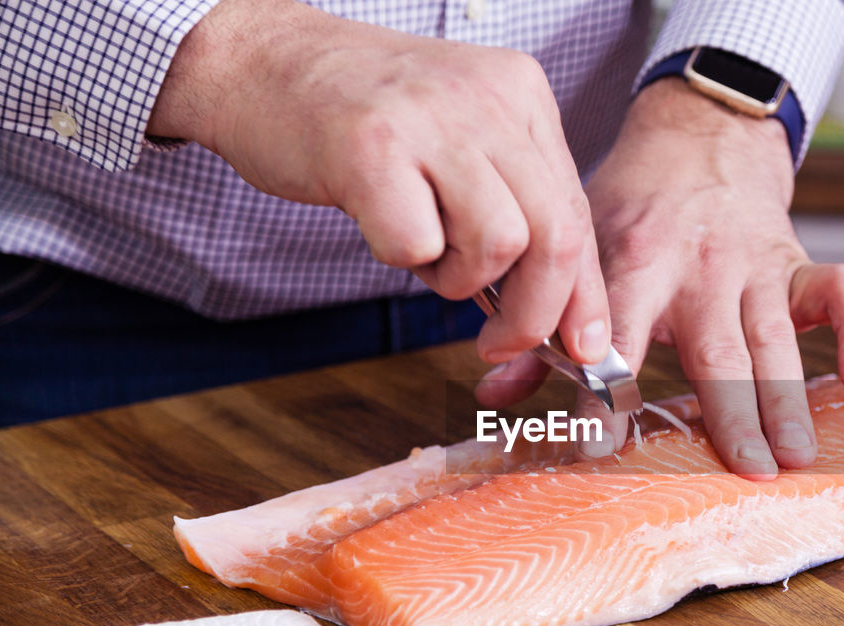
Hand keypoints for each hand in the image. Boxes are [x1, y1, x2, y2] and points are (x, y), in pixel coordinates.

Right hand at [148, 0, 610, 364]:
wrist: (261, 62)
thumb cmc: (361, 121)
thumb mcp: (460, 146)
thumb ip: (512, 207)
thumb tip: (558, 312)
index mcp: (521, 96)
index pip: (577, 211)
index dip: (582, 294)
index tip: (580, 347)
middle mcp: (489, 99)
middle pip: (556, 236)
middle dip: (536, 313)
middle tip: (499, 341)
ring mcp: (431, 119)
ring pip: (499, 244)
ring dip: (458, 279)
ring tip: (420, 248)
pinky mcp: (371, 146)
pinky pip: (418, 245)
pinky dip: (401, 258)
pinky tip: (378, 224)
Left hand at [481, 78, 843, 478]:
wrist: (698, 136)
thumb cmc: (631, 208)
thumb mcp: (580, 247)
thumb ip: (541, 326)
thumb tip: (491, 395)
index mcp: (634, 260)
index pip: (619, 332)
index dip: (609, 389)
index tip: (602, 445)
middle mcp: (698, 265)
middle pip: (717, 346)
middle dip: (732, 410)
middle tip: (750, 472)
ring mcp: (754, 264)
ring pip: (776, 337)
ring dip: (789, 398)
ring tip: (798, 456)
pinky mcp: (796, 261)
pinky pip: (841, 290)